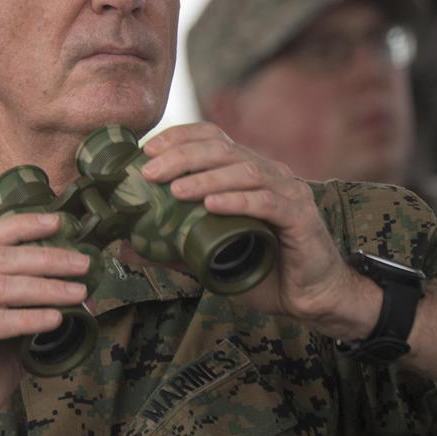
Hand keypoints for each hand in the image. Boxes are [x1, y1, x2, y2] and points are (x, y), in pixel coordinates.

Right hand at [0, 212, 90, 435]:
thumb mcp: (4, 342)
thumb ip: (30, 317)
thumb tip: (78, 301)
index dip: (20, 224)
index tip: (58, 221)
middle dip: (45, 255)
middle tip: (83, 263)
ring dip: (44, 286)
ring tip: (78, 293)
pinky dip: (28, 318)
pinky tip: (54, 320)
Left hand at [140, 123, 379, 336]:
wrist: (311, 298)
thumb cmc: (264, 270)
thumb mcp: (210, 256)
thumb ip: (173, 247)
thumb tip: (125, 245)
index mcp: (249, 171)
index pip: (213, 138)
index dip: (180, 137)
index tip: (147, 150)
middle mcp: (270, 173)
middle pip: (223, 149)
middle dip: (182, 156)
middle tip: (150, 172)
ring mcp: (289, 192)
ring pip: (245, 171)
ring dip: (207, 178)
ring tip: (175, 189)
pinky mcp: (301, 217)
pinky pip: (268, 202)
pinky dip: (238, 201)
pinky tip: (212, 206)